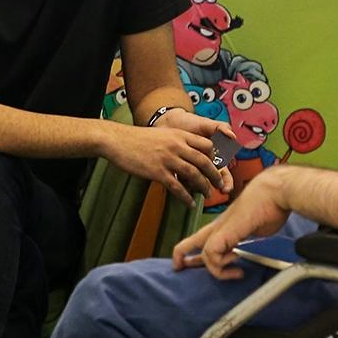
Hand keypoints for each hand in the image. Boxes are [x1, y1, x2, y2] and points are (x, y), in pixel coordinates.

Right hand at [105, 116, 230, 200]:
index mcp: (179, 135)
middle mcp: (177, 146)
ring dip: (204, 187)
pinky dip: (186, 197)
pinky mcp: (157, 171)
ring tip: (208, 195)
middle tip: (219, 185)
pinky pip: (177, 187)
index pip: (207, 145)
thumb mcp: (162, 134)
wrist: (118, 140)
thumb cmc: (137, 138)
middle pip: (204, 162)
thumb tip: (186, 153)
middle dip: (215, 176)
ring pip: (194, 175)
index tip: (218, 167)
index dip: (216, 157)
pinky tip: (190, 204)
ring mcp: (168, 159)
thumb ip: (176, 142)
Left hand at [173, 168, 291, 279]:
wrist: (274, 191)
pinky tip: (237, 259)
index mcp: (225, 225)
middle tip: (177, 267)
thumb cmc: (270, 206)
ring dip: (219, 270)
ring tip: (237, 271)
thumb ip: (246, 239)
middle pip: (190, 242)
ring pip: (205, 254)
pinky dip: (222, 264)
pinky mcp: (226, 231)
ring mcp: (221, 228)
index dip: (195, 254)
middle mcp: (219, 227)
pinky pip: (212, 253)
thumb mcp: (255, 229)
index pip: (202, 240)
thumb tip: (245, 249)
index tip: (192, 264)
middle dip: (180, 256)